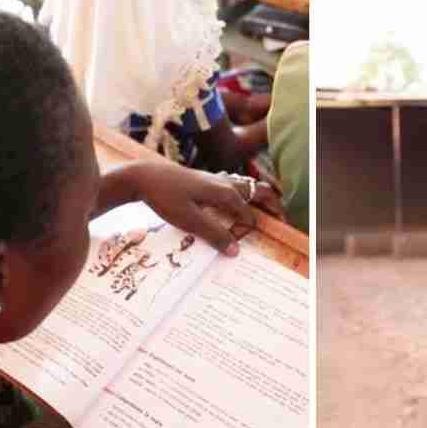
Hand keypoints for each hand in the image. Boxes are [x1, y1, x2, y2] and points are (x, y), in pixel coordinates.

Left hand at [131, 163, 279, 255]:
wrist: (143, 176)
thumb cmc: (165, 197)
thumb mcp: (189, 220)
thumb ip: (214, 234)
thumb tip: (236, 251)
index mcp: (224, 193)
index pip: (248, 215)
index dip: (250, 231)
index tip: (244, 243)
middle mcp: (224, 184)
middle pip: (257, 191)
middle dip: (272, 204)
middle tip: (282, 217)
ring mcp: (215, 179)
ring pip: (245, 186)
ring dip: (257, 197)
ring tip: (266, 208)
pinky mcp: (205, 180)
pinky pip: (233, 186)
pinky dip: (242, 194)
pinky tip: (236, 201)